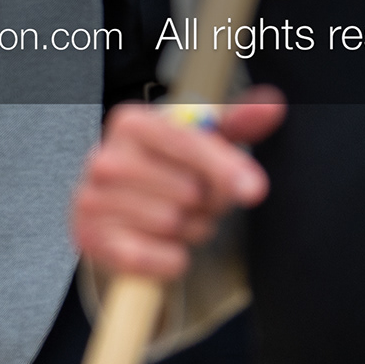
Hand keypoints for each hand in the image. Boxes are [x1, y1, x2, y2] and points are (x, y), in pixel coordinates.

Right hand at [69, 91, 286, 282]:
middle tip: (198, 200)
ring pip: (173, 223)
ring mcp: (92, 199)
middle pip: (186, 189)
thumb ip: (238, 122)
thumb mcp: (202, 143)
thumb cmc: (168, 173)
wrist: (119, 215)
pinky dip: (173, 258)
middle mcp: (103, 158)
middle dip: (207, 201)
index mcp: (131, 123)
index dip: (224, 166)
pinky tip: (163, 244)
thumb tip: (273, 105)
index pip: (186, 142)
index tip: (255, 188)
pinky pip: (156, 255)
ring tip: (178, 219)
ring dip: (191, 228)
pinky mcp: (91, 239)